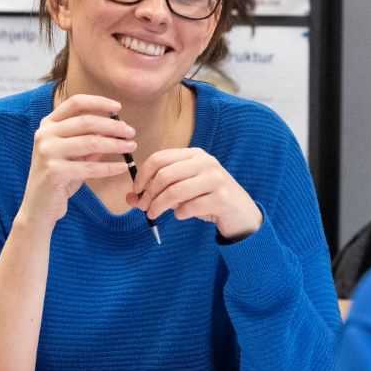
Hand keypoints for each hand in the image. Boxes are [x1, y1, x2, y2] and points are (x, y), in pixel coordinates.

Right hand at [17, 93, 135, 232]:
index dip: (98, 102)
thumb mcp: (74, 154)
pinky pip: (90, 166)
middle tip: (131, 132)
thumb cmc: (60, 177)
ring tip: (131, 147)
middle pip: (86, 121)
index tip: (118, 107)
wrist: (39, 207)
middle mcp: (44, 134)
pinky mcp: (54, 171)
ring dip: (115, 144)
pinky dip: (110, 167)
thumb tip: (116, 126)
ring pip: (91, 142)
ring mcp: (47, 152)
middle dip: (113, 126)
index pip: (75, 103)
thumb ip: (89, 138)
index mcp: (47, 124)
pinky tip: (123, 167)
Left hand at [135, 148, 262, 240]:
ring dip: (159, 206)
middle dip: (149, 194)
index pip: (159, 158)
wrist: (240, 213)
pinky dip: (180, 214)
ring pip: (175, 191)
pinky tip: (182, 215)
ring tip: (154, 215)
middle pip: (165, 175)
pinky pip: (190, 206)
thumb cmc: (208, 199)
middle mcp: (206, 162)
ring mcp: (216, 179)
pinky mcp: (222, 198)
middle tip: (144, 208)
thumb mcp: (182, 191)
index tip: (136, 191)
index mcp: (194, 155)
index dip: (142, 175)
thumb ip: (157, 191)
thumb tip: (130, 198)